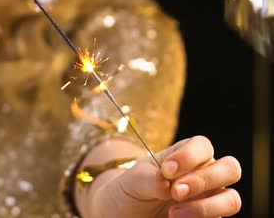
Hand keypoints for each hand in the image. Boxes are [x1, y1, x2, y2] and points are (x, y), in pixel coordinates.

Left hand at [91, 136, 241, 217]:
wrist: (125, 214)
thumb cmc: (131, 191)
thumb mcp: (133, 181)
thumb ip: (150, 179)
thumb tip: (167, 184)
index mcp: (185, 156)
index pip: (202, 145)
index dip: (189, 156)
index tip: (167, 170)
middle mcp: (204, 175)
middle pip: (230, 168)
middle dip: (204, 180)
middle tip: (176, 192)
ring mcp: (210, 199)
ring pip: (231, 199)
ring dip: (206, 207)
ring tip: (173, 213)